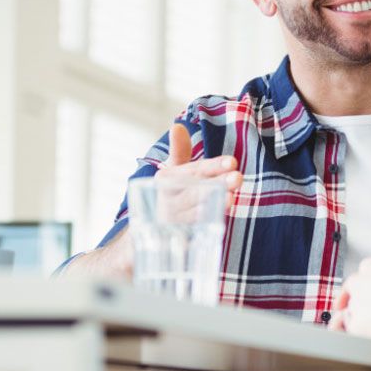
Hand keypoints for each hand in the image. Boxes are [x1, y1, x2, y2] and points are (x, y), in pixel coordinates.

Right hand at [63, 124, 241, 278]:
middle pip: (192, 190)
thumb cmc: (163, 204)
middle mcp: (163, 200)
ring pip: (189, 213)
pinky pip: (181, 238)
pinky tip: (213, 226)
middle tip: (237, 177)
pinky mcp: (162, 245)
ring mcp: (163, 223)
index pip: (191, 171)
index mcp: (165, 181)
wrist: (133, 245)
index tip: (232, 161)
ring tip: (230, 199)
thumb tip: (178, 126)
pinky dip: (194, 232)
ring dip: (210, 206)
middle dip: (216, 184)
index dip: (211, 166)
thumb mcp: (171, 178)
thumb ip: (179, 154)